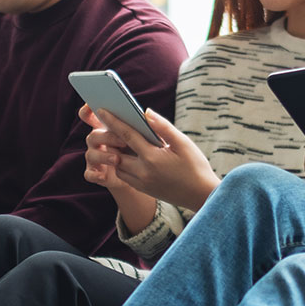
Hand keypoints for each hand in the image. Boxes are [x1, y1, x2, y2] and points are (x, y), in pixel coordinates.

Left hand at [82, 105, 219, 211]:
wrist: (202, 195)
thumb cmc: (196, 167)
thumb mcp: (183, 143)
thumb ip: (163, 127)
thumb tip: (146, 113)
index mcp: (152, 158)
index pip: (127, 135)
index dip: (114, 121)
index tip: (103, 110)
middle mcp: (143, 172)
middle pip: (117, 152)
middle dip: (111, 138)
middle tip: (109, 126)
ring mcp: (142, 183)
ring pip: (118, 166)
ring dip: (116, 153)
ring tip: (119, 141)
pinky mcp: (144, 190)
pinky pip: (125, 177)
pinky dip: (123, 165)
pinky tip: (129, 156)